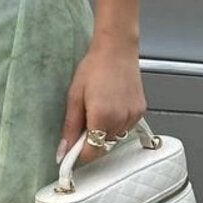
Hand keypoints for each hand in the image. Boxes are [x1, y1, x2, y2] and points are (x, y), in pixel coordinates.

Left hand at [56, 45, 147, 167]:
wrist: (116, 49)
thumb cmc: (93, 68)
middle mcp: (120, 119)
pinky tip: (111, 104)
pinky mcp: (140, 111)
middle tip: (85, 117)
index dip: (80, 153)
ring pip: (115, 137)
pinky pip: (126, 127)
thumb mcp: (74, 97)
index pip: (92, 153)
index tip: (73, 150)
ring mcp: (133, 116)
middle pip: (103, 145)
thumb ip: (70, 127)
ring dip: (105, 131)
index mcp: (102, 117)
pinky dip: (117, 122)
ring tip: (99, 107)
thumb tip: (62, 152)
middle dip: (92, 138)